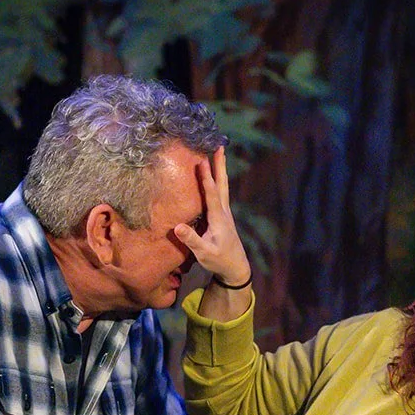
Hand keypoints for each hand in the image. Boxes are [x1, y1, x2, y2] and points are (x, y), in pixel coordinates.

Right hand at [173, 146, 250, 288]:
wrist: (236, 268)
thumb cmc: (219, 261)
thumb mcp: (204, 253)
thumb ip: (192, 240)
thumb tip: (178, 227)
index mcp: (219, 218)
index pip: (212, 193)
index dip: (206, 177)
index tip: (202, 160)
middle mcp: (224, 212)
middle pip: (222, 184)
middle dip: (220, 165)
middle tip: (219, 146)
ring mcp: (225, 214)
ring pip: (223, 187)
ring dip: (220, 170)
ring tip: (218, 154)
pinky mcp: (223, 217)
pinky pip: (220, 194)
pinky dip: (217, 181)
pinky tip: (214, 177)